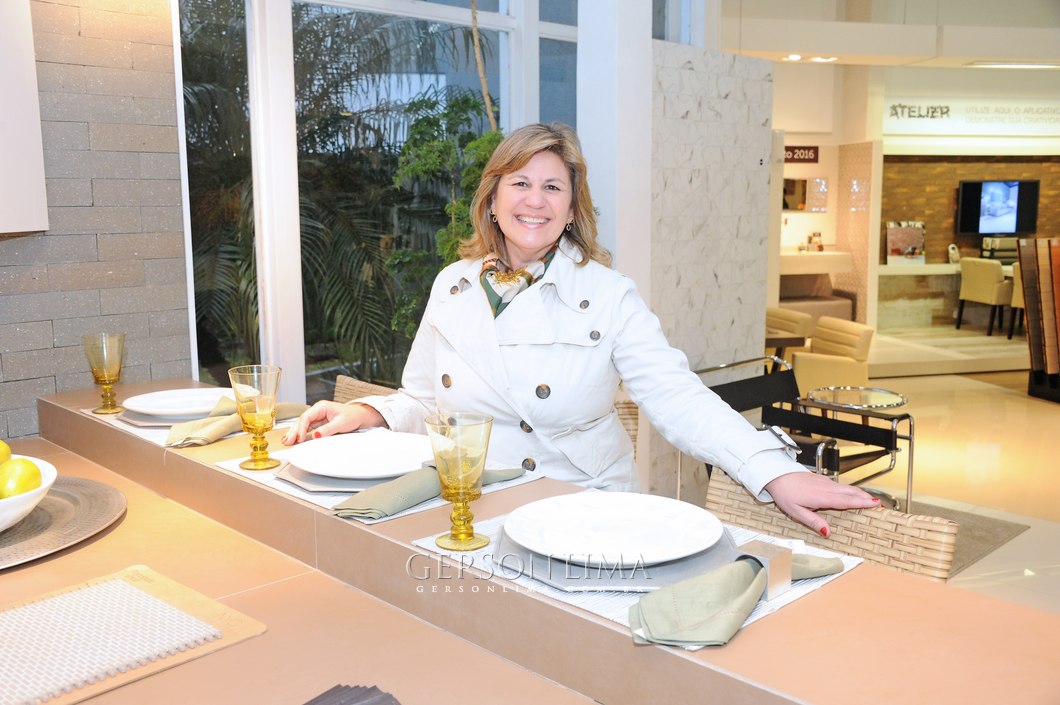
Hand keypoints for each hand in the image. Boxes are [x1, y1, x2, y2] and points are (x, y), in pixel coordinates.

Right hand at [281, 401, 386, 445]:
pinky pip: (307, 429)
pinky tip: (294, 439)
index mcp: (322, 407)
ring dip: (295, 433)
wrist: (360, 416)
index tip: (299, 438)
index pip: (307, 417)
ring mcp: (317, 417)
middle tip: (287, 441)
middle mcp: (317, 411)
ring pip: (302, 425)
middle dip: (294, 431)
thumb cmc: (352, 416)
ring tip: (286, 441)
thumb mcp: (341, 423)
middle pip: (302, 420)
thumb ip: (328, 429)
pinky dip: (301, 434)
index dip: (301, 428)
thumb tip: (316, 435)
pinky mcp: (319, 423)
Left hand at [763, 472, 880, 536]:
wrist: (776, 475)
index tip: (877, 504)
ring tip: (871, 500)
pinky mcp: (822, 480)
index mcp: (822, 497)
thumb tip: (828, 532)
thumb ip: (814, 522)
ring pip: (847, 487)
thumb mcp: (796, 512)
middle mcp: (826, 488)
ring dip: (860, 493)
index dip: (863, 502)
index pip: (847, 501)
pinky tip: (853, 494)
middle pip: (851, 492)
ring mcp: (825, 482)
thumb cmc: (785, 494)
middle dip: (866, 498)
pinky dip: (851, 490)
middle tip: (880, 504)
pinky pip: (840, 486)